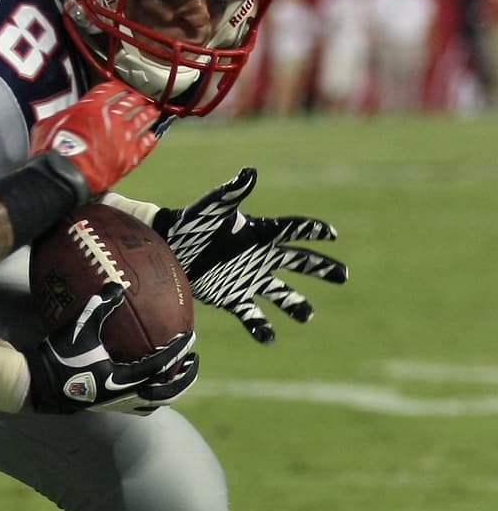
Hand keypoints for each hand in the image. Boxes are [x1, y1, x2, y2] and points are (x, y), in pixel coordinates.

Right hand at [23, 284, 198, 414]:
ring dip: (170, 390)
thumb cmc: (60, 354)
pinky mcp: (110, 406)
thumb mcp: (80, 326)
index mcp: (122, 378)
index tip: (190, 338)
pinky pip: (139, 406)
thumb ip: (100, 305)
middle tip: (194, 360)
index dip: (177, 352)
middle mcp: (124, 395)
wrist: (41, 383)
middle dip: (184, 378)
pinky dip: (151, 397)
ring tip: (177, 375)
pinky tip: (149, 384)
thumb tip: (117, 285)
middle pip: (166, 393)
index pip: (160, 366)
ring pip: (155, 403)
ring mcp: (118, 404)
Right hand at [27, 81, 160, 205]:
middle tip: (139, 97)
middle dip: (135, 98)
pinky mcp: (129, 156)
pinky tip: (152, 137)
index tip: (120, 87)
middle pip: (129, 102)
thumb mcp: (46, 125)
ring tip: (152, 112)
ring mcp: (123, 136)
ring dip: (147, 114)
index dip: (116, 86)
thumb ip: (60, 117)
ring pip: (141, 120)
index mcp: (90, 107)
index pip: (109, 89)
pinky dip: (149, 140)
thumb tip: (59, 118)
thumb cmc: (53, 152)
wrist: (64, 175)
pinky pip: (145, 144)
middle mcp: (110, 117)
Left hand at [153, 167, 348, 343]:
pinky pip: (252, 315)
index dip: (313, 230)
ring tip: (307, 315)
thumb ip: (233, 192)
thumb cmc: (191, 222)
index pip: (293, 230)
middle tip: (342, 275)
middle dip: (321, 268)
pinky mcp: (232, 296)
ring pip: (281, 293)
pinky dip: (261, 327)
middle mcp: (259, 256)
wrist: (167, 246)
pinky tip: (270, 338)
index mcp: (259, 233)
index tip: (332, 234)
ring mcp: (248, 278)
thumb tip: (250, 172)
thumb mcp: (213, 206)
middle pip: (298, 262)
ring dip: (295, 304)